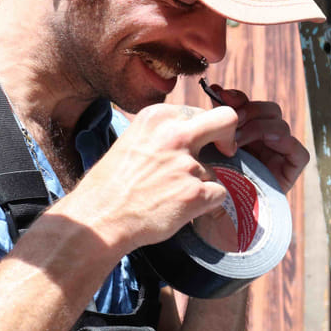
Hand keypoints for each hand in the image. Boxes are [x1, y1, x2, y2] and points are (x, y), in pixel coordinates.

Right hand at [59, 102, 238, 253]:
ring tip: (171, 196)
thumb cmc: (112, 184)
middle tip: (225, 152)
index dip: (204, 130)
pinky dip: (207, 204)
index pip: (200, 113)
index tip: (201, 143)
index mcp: (158, 117)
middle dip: (230, 136)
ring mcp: (187, 164)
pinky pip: (220, 194)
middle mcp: (175, 134)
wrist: (99, 218)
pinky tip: (183, 208)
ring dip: (201, 184)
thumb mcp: (134, 141)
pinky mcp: (196, 192)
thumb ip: (163, 134)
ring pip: (217, 170)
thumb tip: (193, 135)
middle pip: (227, 119)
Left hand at [206, 84, 309, 192]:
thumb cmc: (206, 190)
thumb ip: (214, 124)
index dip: (237, 98)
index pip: (247, 105)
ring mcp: (277, 157)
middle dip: (250, 109)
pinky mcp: (289, 173)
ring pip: (281, 125)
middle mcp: (262, 144)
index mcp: (243, 135)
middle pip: (269, 110)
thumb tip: (215, 90)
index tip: (219, 94)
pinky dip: (285, 144)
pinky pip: (299, 152)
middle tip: (232, 120)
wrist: (215, 227)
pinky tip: (264, 146)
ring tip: (238, 141)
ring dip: (260, 126)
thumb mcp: (205, 151)